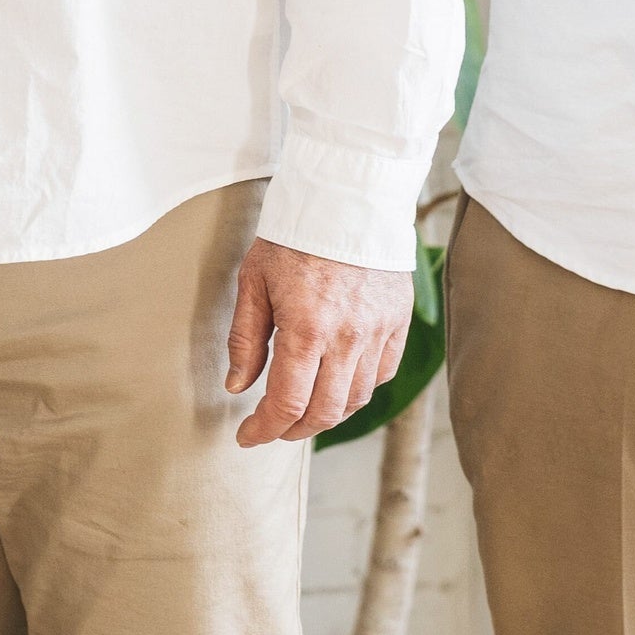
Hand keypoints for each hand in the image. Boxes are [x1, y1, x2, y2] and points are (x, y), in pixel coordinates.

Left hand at [223, 237, 413, 447]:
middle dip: (294, 430)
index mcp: (307, 329)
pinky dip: (358, 389)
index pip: (288, 402)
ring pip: (355, 398)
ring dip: (326, 414)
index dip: (265, 429)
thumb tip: (237, 387)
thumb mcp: (254, 281)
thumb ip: (245, 338)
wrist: (346, 198)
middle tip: (273, 427)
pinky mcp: (398, 322)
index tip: (247, 437)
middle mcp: (348, 338)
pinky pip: (381, 374)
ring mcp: (378, 332)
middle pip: (325, 412)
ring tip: (302, 410)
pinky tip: (336, 384)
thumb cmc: (292, 236)